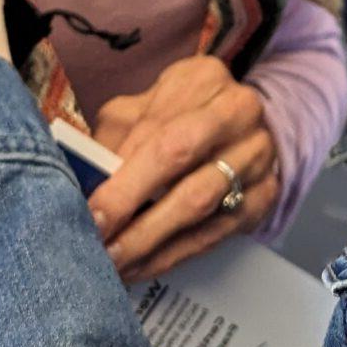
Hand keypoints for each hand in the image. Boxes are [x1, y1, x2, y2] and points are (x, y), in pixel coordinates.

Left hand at [87, 56, 280, 282]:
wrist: (242, 128)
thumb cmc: (178, 117)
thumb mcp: (143, 111)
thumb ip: (114, 140)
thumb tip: (81, 183)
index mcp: (202, 79)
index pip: (157, 130)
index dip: (121, 176)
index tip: (90, 212)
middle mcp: (238, 111)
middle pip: (180, 160)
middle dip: (132, 204)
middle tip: (97, 240)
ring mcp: (257, 154)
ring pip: (199, 203)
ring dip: (149, 240)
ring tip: (112, 263)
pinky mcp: (265, 195)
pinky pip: (214, 233)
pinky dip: (172, 255)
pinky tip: (140, 267)